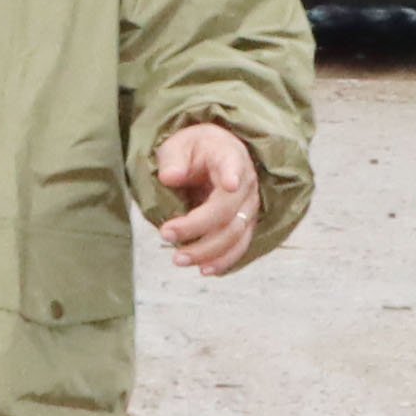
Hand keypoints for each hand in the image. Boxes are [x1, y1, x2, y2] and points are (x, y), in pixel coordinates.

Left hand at [152, 122, 262, 276]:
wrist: (214, 156)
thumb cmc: (194, 150)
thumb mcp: (178, 145)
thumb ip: (173, 160)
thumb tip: (170, 178)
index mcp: (230, 156)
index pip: (233, 165)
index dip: (232, 175)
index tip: (230, 184)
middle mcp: (245, 184)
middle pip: (227, 212)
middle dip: (197, 228)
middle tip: (165, 234)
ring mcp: (249, 207)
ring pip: (234, 235)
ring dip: (207, 252)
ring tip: (178, 259)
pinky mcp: (246, 225)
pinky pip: (239, 247)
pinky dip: (224, 261)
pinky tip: (204, 270)